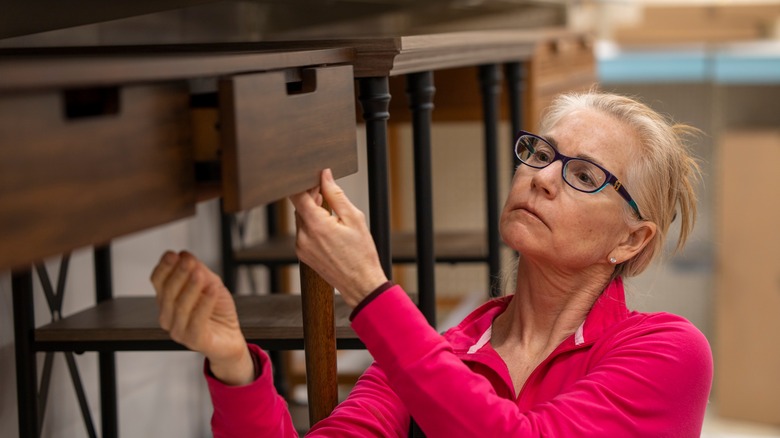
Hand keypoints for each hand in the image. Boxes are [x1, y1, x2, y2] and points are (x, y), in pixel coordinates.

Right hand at [150, 250, 253, 384]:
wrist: (230, 337)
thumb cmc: (217, 311)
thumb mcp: (211, 284)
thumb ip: (199, 270)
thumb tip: (184, 255)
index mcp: (168, 300)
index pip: (158, 281)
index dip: (164, 267)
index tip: (173, 254)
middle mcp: (168, 316)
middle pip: (167, 292)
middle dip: (177, 274)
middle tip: (188, 261)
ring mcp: (179, 330)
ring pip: (180, 307)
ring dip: (190, 288)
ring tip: (200, 274)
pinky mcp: (194, 340)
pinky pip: (196, 321)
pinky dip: (204, 304)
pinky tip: (212, 291)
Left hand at [290, 169, 387, 307]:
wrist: (361, 284)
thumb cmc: (361, 254)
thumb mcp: (354, 218)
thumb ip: (336, 195)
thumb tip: (325, 176)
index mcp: (316, 225)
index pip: (297, 195)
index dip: (304, 184)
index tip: (315, 179)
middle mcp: (303, 237)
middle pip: (299, 207)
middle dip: (311, 197)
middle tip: (326, 193)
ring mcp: (301, 247)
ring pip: (301, 219)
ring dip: (312, 212)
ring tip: (331, 214)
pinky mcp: (302, 254)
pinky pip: (303, 233)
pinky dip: (312, 226)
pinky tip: (328, 229)